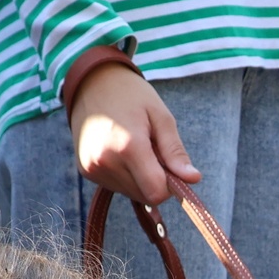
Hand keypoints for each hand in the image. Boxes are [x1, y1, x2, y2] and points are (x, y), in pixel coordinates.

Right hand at [71, 62, 198, 204]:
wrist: (91, 82)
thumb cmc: (132, 96)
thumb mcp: (161, 117)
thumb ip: (175, 152)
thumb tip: (193, 179)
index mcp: (128, 147)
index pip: (156, 193)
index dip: (170, 185)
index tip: (170, 166)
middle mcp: (106, 161)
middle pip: (144, 195)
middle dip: (155, 179)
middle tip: (151, 150)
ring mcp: (92, 167)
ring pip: (130, 193)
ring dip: (139, 178)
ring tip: (133, 147)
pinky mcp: (85, 169)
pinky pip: (115, 186)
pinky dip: (124, 175)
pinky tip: (119, 151)